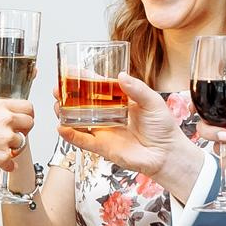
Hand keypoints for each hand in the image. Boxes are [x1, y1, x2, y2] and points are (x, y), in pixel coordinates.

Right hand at [0, 98, 34, 178]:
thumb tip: (14, 119)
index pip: (28, 107)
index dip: (27, 115)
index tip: (24, 121)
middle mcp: (4, 120)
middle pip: (30, 123)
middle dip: (24, 131)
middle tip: (13, 136)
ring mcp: (4, 138)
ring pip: (22, 144)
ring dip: (11, 148)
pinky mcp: (2, 156)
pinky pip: (11, 162)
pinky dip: (4, 164)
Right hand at [55, 75, 205, 198]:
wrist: (167, 153)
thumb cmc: (163, 128)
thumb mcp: (153, 101)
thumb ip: (137, 89)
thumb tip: (121, 76)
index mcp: (118, 101)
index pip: (96, 87)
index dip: (82, 79)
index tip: (69, 71)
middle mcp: (107, 115)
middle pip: (81, 103)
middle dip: (67, 96)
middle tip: (58, 88)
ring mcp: (103, 131)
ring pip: (77, 121)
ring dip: (65, 113)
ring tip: (58, 105)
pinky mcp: (102, 147)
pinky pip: (83, 140)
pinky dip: (71, 135)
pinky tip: (62, 127)